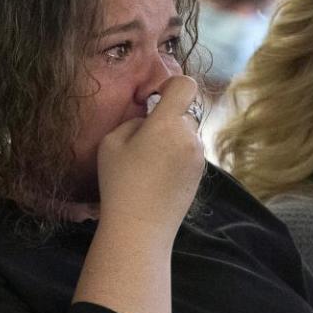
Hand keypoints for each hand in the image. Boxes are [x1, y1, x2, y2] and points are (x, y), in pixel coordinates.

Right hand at [76, 75, 203, 312]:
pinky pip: (191, 154)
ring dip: (174, 140)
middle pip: (185, 113)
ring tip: (152, 164)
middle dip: (168, 120)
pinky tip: (161, 177)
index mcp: (167, 124)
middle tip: (145, 142)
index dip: (173, 86)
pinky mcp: (201, 175)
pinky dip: (179, 158)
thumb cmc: (120, 183)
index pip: (186, 86)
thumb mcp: (111, 144)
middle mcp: (189, 136)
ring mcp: (199, 157)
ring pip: (188, 135)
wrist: (141, 227)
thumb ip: (134, 123)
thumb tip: (148, 120)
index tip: (156, 100)